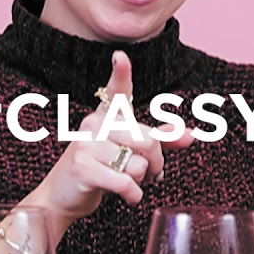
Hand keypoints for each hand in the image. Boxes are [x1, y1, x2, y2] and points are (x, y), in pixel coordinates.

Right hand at [27, 51, 192, 225]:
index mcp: (106, 114)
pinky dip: (133, 195)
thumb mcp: (131, 152)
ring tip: (130, 183)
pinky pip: (125, 182)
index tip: (120, 56)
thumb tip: (190, 135)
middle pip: (147, 140)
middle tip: (150, 174)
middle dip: (156, 164)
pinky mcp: (82, 167)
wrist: (63, 196)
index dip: (121, 73)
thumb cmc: (101, 169)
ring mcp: (86, 143)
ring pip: (138, 164)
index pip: (117, 91)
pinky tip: (129, 196)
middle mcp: (94, 123)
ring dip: (142, 181)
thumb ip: (161, 141)